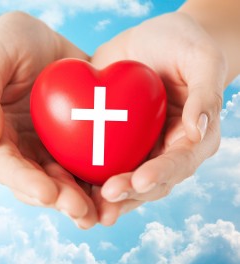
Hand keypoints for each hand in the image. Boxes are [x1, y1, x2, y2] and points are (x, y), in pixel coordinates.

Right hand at [0, 12, 96, 228]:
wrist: (40, 41)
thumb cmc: (9, 44)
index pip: (7, 168)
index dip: (26, 183)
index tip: (48, 194)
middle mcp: (25, 150)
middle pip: (39, 182)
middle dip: (61, 199)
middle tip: (83, 212)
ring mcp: (51, 147)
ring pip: (66, 180)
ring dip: (83, 199)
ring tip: (102, 212)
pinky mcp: (75, 140)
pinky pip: (88, 162)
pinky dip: (101, 177)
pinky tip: (118, 186)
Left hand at [91, 12, 226, 223]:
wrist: (150, 41)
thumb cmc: (182, 46)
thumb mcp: (201, 60)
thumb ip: (205, 95)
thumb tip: (196, 130)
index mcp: (190, 138)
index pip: (178, 163)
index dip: (160, 174)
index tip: (139, 181)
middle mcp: (163, 150)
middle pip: (148, 182)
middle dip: (128, 193)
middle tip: (106, 197)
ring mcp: (137, 148)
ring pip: (124, 181)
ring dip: (107, 198)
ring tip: (87, 208)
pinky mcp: (113, 141)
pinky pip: (100, 163)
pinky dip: (87, 178)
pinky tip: (72, 186)